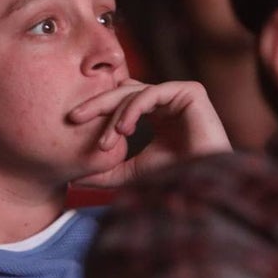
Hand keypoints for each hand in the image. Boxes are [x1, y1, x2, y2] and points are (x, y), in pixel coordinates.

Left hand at [66, 79, 230, 186]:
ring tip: (104, 144)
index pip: (122, 100)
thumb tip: (75, 178)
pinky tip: (123, 130)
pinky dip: (132, 110)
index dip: (98, 108)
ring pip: (135, 93)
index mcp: (157, 114)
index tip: (72, 121)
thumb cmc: (174, 180)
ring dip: (114, 117)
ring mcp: (180, 94)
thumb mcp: (131, 173)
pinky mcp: (190, 91)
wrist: (204, 186)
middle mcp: (168, 101)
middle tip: (73, 116)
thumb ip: (106, 171)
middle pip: (124, 92)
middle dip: (97, 103)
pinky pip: (151, 93)